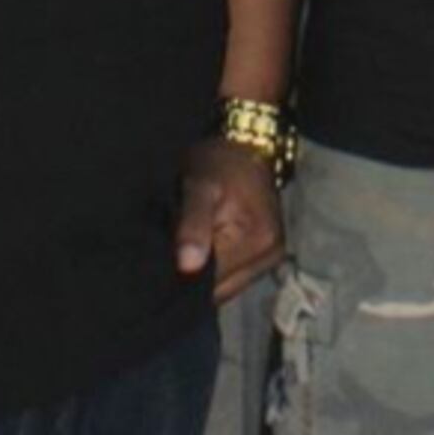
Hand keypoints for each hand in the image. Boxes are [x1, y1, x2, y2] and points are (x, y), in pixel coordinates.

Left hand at [176, 138, 285, 305]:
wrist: (244, 146)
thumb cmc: (218, 163)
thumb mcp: (199, 186)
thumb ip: (193, 225)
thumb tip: (187, 267)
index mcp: (258, 241)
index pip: (213, 283)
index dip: (184, 276)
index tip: (163, 261)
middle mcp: (270, 256)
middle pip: (221, 289)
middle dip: (195, 277)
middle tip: (172, 253)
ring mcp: (270, 257)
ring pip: (226, 286)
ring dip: (206, 274)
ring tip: (188, 249)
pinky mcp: (266, 255)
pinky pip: (233, 276)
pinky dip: (216, 269)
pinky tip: (203, 252)